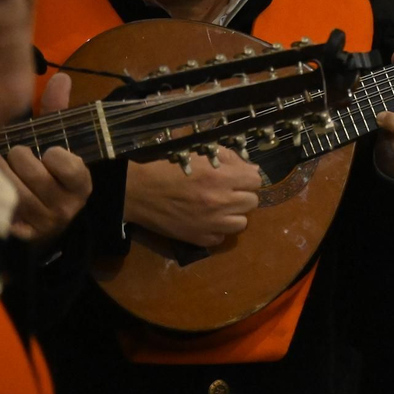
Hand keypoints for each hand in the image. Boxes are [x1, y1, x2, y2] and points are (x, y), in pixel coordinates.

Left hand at [0, 74, 91, 244]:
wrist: (48, 222)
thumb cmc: (53, 175)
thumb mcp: (61, 144)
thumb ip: (58, 113)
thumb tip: (60, 77)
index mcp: (80, 184)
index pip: (69, 166)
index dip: (55, 156)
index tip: (48, 150)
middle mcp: (64, 207)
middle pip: (33, 175)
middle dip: (19, 158)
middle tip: (13, 151)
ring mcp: (41, 223)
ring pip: (13, 192)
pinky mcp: (19, 234)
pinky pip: (1, 213)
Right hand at [124, 147, 262, 247]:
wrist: (137, 191)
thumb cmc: (167, 168)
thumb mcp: (200, 154)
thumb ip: (229, 159)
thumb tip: (252, 169)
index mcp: (221, 178)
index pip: (255, 181)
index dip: (247, 178)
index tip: (237, 178)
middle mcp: (220, 202)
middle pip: (252, 202)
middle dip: (242, 195)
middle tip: (227, 193)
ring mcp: (211, 223)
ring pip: (242, 223)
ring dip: (233, 215)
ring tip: (220, 209)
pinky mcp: (199, 238)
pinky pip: (221, 238)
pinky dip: (217, 230)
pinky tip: (206, 221)